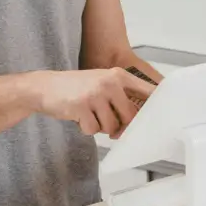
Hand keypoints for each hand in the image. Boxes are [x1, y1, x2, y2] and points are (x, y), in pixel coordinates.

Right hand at [31, 68, 154, 138]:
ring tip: (89, 114)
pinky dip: (86, 129)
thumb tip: (139, 119)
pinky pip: (93, 130)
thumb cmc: (76, 88)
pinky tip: (79, 117)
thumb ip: (121, 97)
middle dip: (121, 126)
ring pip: (111, 126)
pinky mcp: (81, 106)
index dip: (156, 106)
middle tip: (109, 124)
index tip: (161, 118)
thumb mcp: (102, 83)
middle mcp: (110, 83)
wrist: (44, 86)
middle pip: (130, 116)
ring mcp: (95, 94)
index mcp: (118, 75)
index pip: (147, 91)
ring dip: (100, 127)